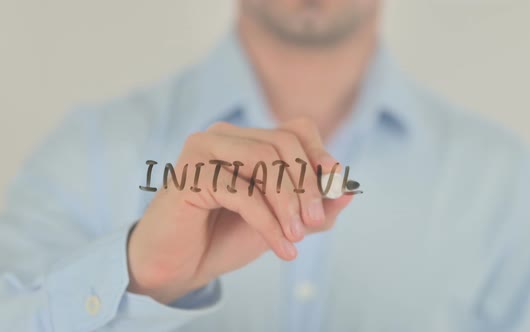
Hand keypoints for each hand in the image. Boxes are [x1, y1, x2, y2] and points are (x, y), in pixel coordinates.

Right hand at [126, 118, 352, 303]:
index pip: (295, 129)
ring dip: (289, 203)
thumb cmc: (226, 237)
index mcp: (245, 139)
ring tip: (297, 237)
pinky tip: (282, 248)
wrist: (178, 266)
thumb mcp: (282, 221)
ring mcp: (203, 150)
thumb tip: (351, 192)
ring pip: (264, 160)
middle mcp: (222, 135)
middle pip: (283, 143)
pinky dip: (269, 223)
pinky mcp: (189, 175)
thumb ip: (315, 207)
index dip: (320, 155)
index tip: (336, 187)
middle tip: (315, 223)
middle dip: (307, 185)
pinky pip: (243, 192)